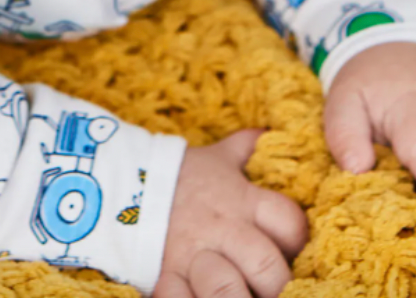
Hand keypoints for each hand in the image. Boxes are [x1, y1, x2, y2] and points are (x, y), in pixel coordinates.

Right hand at [153, 128, 307, 297]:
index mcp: (240, 200)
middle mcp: (224, 230)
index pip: (289, 221)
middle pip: (268, 266)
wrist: (119, 181)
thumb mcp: (214, 158)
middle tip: (273, 290)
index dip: (297, 240)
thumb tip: (266, 133)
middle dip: (277, 285)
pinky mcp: (167, 279)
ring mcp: (196, 258)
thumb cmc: (175, 175)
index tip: (291, 250)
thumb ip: (242, 148)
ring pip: (230, 291)